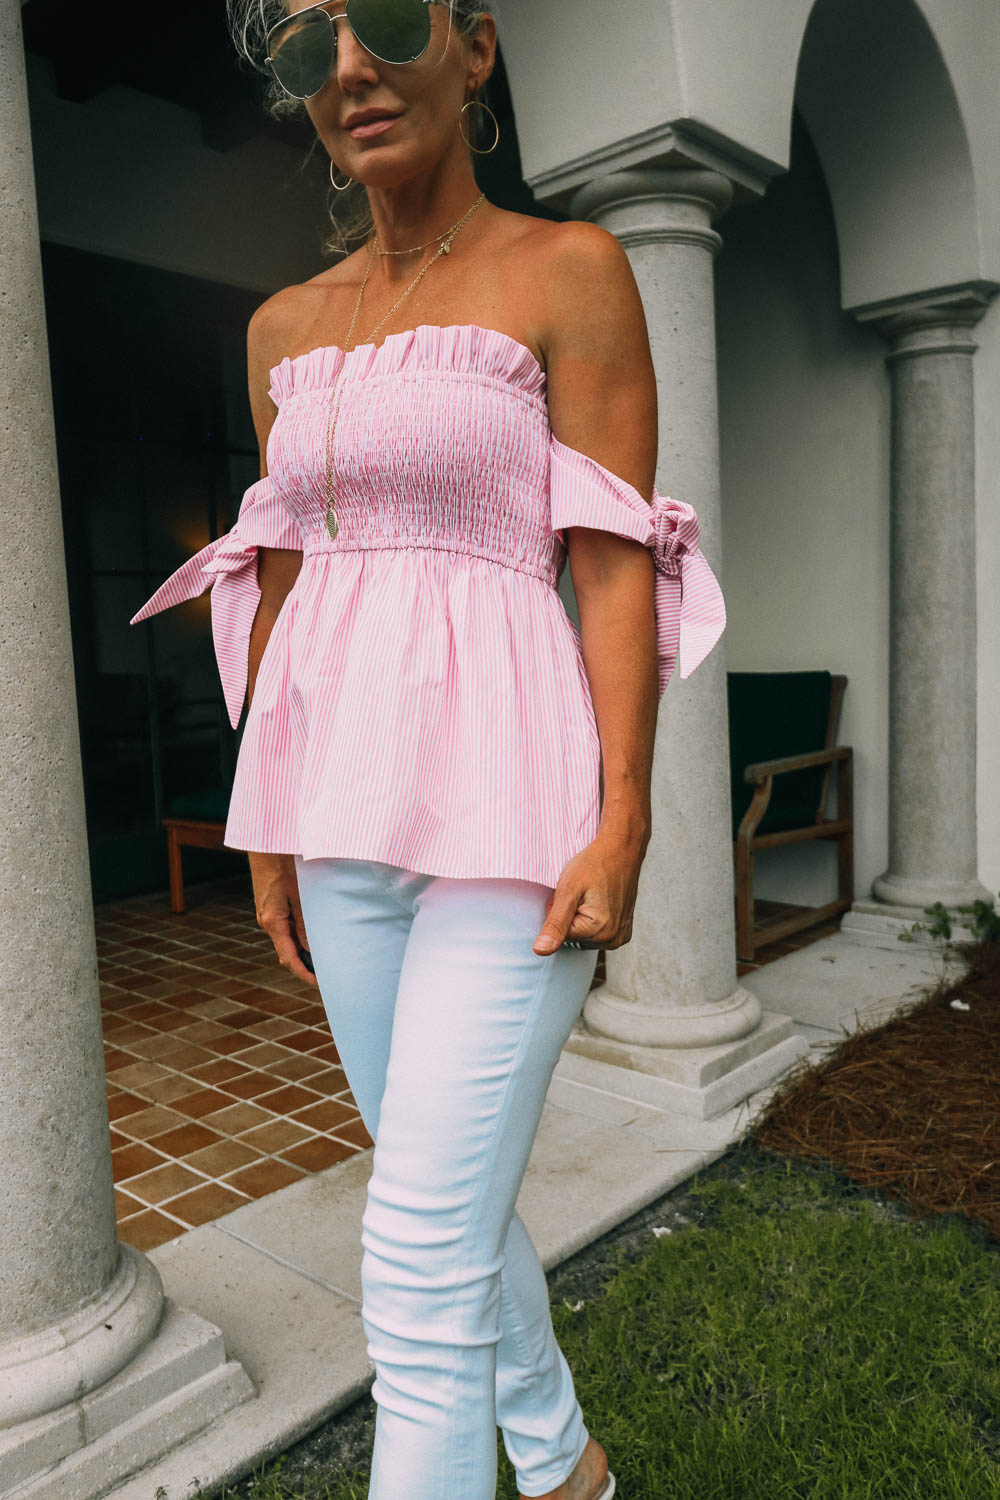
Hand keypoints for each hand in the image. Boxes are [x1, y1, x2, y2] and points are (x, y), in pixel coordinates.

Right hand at [247, 851, 318, 987]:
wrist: (267, 841)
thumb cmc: (283, 864)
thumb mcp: (300, 894)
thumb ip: (305, 922)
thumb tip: (313, 948)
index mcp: (273, 921)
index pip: (289, 958)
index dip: (305, 974)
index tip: (320, 984)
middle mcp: (267, 920)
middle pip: (288, 951)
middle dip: (307, 964)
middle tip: (329, 972)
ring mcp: (268, 912)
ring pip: (288, 938)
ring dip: (304, 948)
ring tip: (326, 954)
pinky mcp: (271, 903)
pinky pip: (286, 925)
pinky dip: (300, 934)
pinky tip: (315, 932)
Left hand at [532, 834, 645, 955]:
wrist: (621, 849)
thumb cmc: (594, 864)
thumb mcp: (568, 891)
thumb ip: (554, 924)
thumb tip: (540, 951)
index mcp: (598, 932)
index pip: (559, 935)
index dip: (557, 912)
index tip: (570, 894)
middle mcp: (613, 939)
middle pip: (573, 938)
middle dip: (570, 916)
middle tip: (580, 893)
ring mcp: (620, 936)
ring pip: (584, 936)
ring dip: (581, 917)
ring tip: (590, 895)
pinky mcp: (624, 931)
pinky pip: (597, 933)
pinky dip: (593, 919)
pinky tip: (600, 901)